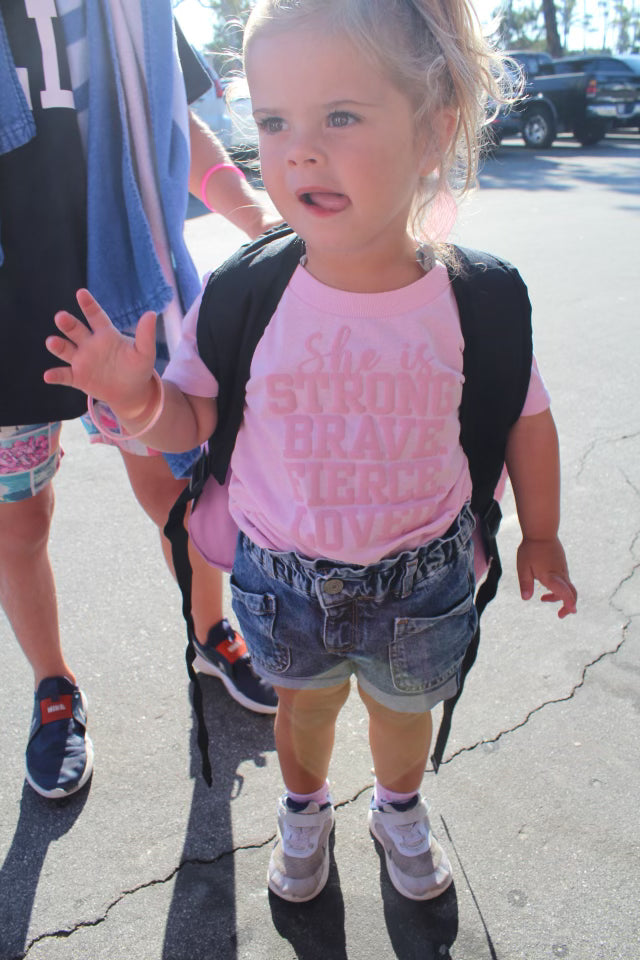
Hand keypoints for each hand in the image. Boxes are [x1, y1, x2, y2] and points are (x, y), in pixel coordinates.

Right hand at [44, 289, 156, 419]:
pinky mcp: (78, 377)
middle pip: (76, 330)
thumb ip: (146, 335)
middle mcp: (90, 343)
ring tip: (52, 342)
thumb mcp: (145, 353)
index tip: (81, 293)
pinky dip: (56, 375)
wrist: (131, 392)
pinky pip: (64, 375)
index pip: (95, 315)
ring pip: (66, 349)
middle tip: (61, 317)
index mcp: (105, 334)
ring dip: (57, 345)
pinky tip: (48, 376)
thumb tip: (151, 314)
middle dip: (67, 324)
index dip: (88, 305)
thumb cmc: (138, 368)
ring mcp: (82, 360)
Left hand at [516, 536, 577, 618]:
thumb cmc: (531, 549)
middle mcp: (560, 574)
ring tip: (543, 599)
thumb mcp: (523, 567)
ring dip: (559, 597)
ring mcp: (563, 570)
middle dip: (568, 606)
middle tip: (560, 615)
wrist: (542, 532)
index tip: (571, 611)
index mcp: (551, 576)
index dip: (569, 602)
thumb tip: (526, 598)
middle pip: (571, 593)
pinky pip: (564, 581)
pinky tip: (544, 587)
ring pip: (567, 587)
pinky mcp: (562, 566)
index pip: (564, 591)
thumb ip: (525, 583)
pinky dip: (558, 588)